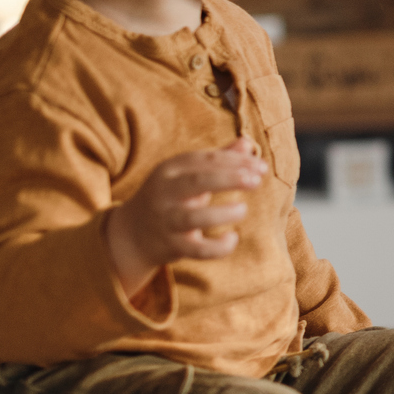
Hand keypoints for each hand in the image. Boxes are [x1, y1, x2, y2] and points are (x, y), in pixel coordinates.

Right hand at [106, 137, 264, 297]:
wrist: (132, 234)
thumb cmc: (170, 197)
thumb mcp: (186, 175)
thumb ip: (217, 160)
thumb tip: (247, 143)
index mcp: (170, 170)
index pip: (204, 159)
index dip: (235, 161)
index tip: (261, 166)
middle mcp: (165, 193)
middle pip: (197, 182)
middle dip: (229, 178)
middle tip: (256, 180)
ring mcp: (166, 221)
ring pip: (194, 217)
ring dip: (223, 213)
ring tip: (243, 209)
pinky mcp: (171, 246)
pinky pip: (197, 249)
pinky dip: (218, 247)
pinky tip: (232, 238)